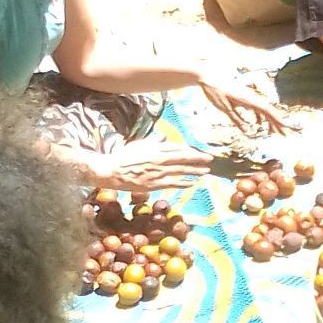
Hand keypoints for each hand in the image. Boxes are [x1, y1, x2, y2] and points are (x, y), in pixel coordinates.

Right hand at [98, 142, 212, 192]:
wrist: (113, 171)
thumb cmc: (125, 156)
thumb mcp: (140, 144)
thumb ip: (154, 141)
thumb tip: (164, 138)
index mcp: (156, 148)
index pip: (178, 148)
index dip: (191, 150)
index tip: (200, 151)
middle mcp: (159, 159)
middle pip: (183, 158)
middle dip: (198, 158)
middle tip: (210, 159)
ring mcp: (158, 172)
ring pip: (181, 171)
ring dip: (195, 171)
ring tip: (206, 171)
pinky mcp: (155, 184)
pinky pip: (173, 183)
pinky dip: (184, 183)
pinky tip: (193, 183)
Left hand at [199, 80, 286, 134]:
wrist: (207, 75)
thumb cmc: (214, 90)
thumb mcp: (224, 107)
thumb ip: (236, 119)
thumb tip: (247, 130)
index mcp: (248, 98)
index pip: (266, 109)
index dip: (276, 119)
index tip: (284, 128)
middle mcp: (251, 96)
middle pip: (268, 110)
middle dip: (277, 123)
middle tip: (285, 135)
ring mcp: (248, 96)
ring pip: (263, 109)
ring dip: (269, 121)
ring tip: (274, 133)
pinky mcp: (243, 97)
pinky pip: (256, 108)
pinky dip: (260, 117)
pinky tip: (259, 125)